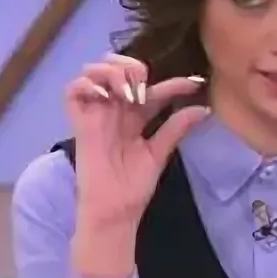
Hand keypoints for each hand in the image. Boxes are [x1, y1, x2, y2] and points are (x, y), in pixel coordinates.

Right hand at [65, 53, 208, 277]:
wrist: (115, 211)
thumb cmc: (134, 185)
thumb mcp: (159, 152)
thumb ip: (176, 128)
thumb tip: (204, 109)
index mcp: (136, 116)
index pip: (154, 89)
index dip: (174, 82)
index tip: (195, 84)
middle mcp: (115, 109)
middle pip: (117, 66)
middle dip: (131, 66)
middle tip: (143, 85)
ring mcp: (96, 113)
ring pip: (93, 70)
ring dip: (111, 72)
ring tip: (126, 92)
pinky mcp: (79, 122)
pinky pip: (73, 90)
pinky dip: (87, 84)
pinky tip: (104, 95)